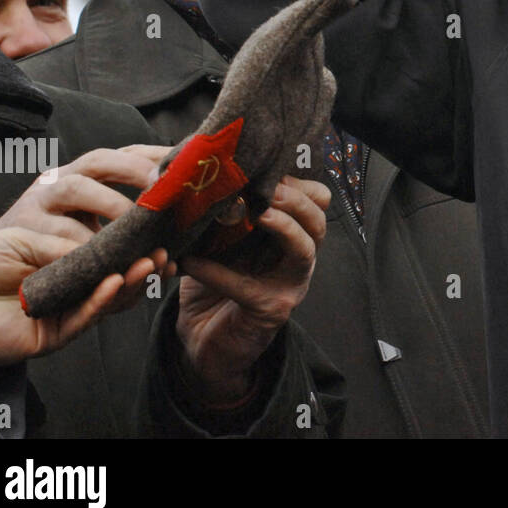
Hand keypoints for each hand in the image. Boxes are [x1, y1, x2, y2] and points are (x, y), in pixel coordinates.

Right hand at [0, 144, 169, 242]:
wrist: (1, 263)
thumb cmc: (61, 242)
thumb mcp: (94, 222)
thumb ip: (128, 218)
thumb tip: (181, 224)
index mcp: (83, 174)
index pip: (124, 153)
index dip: (155, 156)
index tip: (186, 163)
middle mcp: (60, 178)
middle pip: (98, 160)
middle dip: (133, 168)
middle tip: (163, 186)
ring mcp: (38, 198)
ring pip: (74, 186)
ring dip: (108, 202)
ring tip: (136, 222)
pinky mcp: (21, 226)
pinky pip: (52, 230)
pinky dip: (79, 243)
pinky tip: (104, 254)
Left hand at [0, 227, 169, 366]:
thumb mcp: (27, 238)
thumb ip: (65, 243)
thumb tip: (106, 244)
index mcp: (69, 263)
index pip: (110, 254)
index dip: (134, 245)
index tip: (155, 229)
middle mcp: (72, 288)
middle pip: (116, 278)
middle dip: (141, 266)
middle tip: (162, 252)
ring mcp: (65, 312)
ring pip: (107, 301)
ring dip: (130, 283)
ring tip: (147, 264)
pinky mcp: (52, 335)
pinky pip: (82, 318)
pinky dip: (100, 301)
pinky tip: (114, 282)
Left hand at [174, 176, 330, 404]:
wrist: (202, 339)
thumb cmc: (213, 281)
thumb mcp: (221, 239)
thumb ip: (224, 211)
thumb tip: (203, 173)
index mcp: (292, 234)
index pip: (317, 201)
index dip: (297, 182)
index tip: (266, 168)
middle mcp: (299, 258)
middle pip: (317, 220)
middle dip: (294, 200)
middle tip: (265, 188)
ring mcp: (290, 285)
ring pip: (304, 248)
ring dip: (282, 226)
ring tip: (254, 213)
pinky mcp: (269, 310)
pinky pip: (247, 285)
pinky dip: (218, 272)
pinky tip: (191, 263)